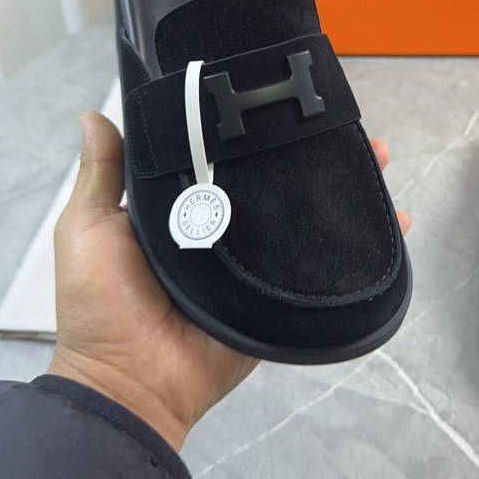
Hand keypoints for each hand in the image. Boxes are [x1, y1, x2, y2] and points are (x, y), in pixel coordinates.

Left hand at [48, 112, 410, 450]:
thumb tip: (92, 114)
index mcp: (181, 209)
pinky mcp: (279, 296)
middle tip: (342, 123)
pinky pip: (322, 268)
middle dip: (310, 153)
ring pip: (306, 219)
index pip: (223, 157)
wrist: (130, 382)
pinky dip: (359, 248)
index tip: (277, 96)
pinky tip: (391, 219)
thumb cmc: (102, 303)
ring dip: (343, 189)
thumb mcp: (88, 229)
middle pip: (274, 183)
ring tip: (376, 155)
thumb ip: (102, 175)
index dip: (251, 130)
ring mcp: (256, 264)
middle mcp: (224, 229)